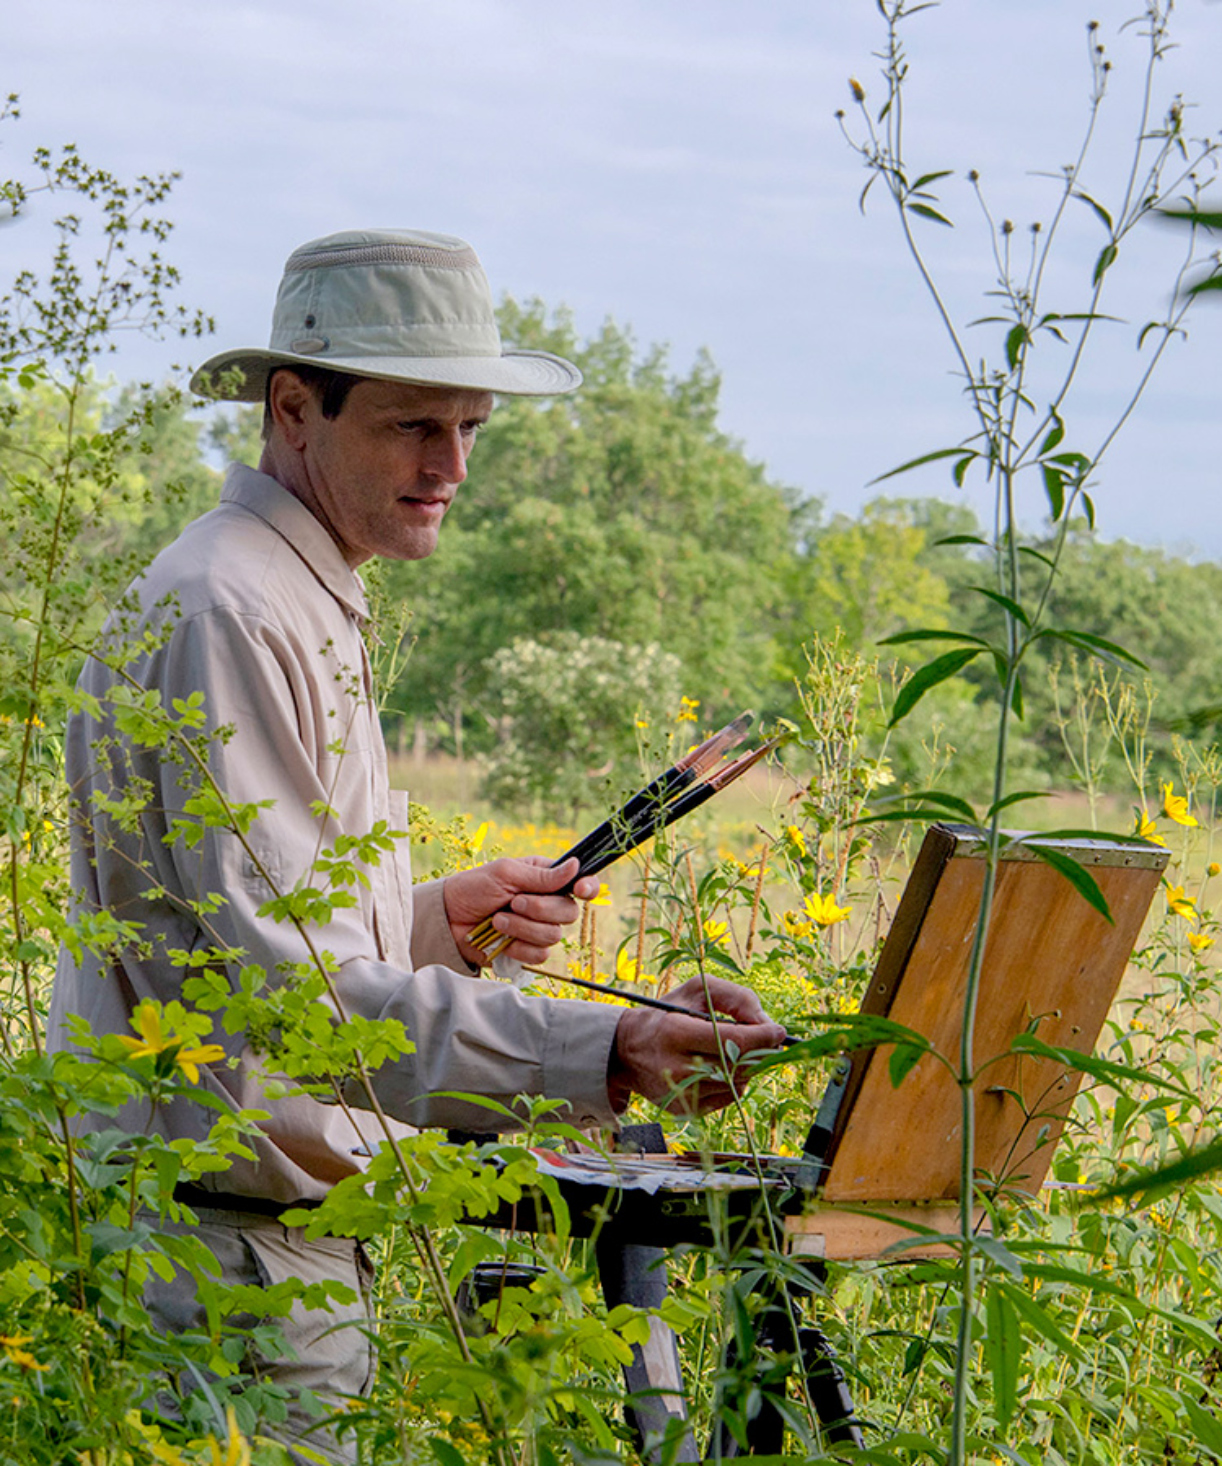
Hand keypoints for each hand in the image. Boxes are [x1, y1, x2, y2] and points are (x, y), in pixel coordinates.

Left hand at [444, 857, 599, 968]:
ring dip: (522, 928)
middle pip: (569, 913)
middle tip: (513, 902)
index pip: (581, 883)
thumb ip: (542, 876)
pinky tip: (501, 939)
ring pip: (554, 936)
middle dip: (539, 909)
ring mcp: (537, 928)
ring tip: (497, 920)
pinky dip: (518, 947)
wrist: (448, 919)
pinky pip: (539, 955)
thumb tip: (576, 866)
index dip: (588, 887)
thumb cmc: (474, 888)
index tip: (579, 890)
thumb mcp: (506, 873)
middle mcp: (547, 903)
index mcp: (546, 879)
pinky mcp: (527, 951)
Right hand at [607, 974, 787, 1115]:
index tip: (779, 1030)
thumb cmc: (667, 1014)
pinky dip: (735, 1081)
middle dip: (760, 1051)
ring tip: (739, 1050)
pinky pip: (728, 1097)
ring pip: (737, 1083)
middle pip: (739, 1065)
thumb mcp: (696, 991)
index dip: (763, 1036)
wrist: (626, 1050)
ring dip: (748, 1066)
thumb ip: (735, 998)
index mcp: (675, 1033)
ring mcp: (680, 1093)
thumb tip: (766, 1023)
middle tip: (768, 1039)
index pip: (734, 1041)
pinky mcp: (685, 1109)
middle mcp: (676, 1068)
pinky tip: (723, 1066)